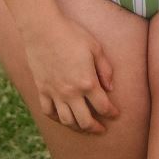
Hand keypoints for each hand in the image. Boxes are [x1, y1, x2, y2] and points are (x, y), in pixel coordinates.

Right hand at [22, 13, 117, 133]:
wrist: (42, 29)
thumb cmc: (72, 34)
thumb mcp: (95, 47)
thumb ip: (105, 69)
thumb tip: (110, 88)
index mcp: (87, 82)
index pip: (103, 106)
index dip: (112, 113)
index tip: (116, 114)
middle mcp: (71, 93)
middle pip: (85, 121)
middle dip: (96, 128)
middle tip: (102, 128)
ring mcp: (55, 93)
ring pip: (67, 121)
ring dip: (78, 127)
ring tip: (84, 127)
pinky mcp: (42, 90)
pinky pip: (48, 112)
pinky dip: (57, 118)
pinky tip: (63, 117)